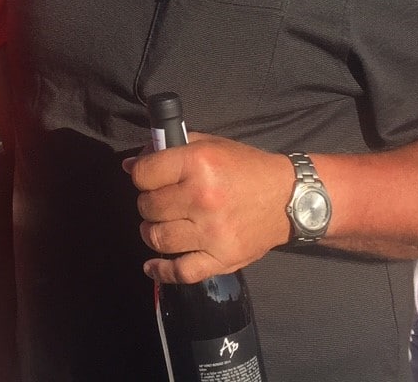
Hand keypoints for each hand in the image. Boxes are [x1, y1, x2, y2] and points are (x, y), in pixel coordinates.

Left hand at [126, 134, 292, 282]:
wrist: (288, 198)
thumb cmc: (247, 168)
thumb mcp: (210, 145)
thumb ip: (169, 150)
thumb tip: (129, 164)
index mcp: (198, 164)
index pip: (144, 174)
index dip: (141, 175)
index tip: (149, 178)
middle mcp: (202, 198)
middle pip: (148, 207)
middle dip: (148, 203)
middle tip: (160, 202)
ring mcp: (211, 232)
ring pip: (158, 238)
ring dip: (152, 232)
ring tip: (161, 225)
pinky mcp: (222, 259)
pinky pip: (181, 272)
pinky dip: (161, 271)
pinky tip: (153, 266)